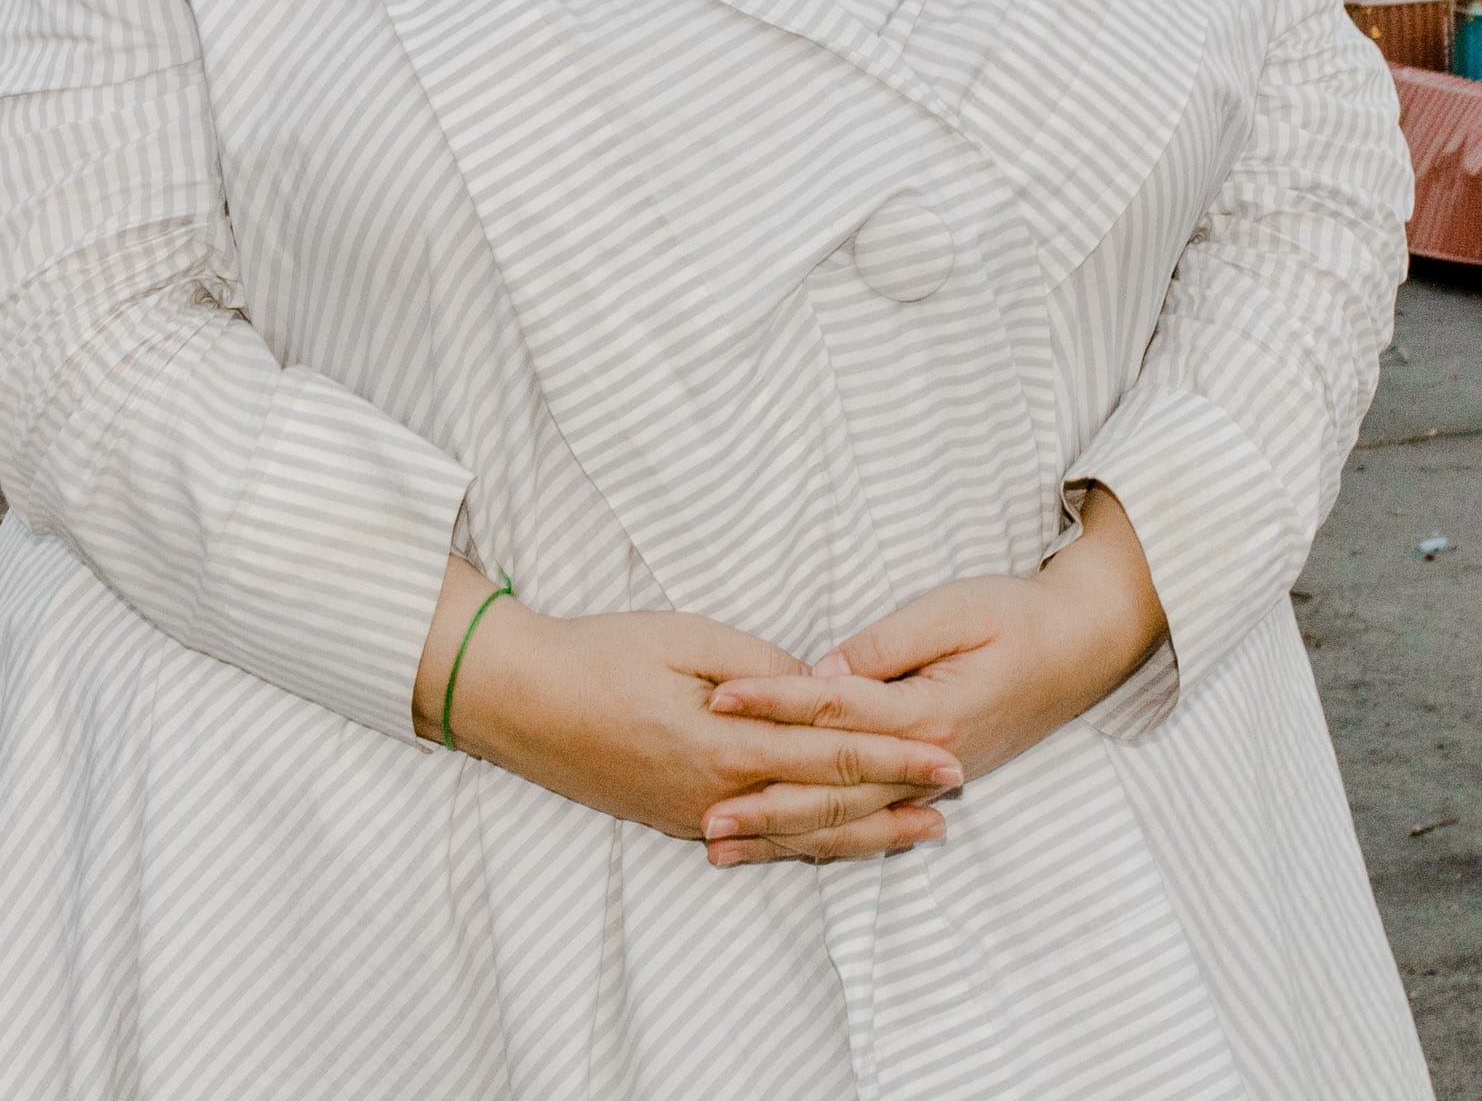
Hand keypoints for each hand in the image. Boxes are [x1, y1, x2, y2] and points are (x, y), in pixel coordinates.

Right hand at [414, 561, 962, 860]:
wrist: (524, 701)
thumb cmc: (603, 655)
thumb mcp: (687, 639)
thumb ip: (762, 669)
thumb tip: (820, 689)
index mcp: (728, 746)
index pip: (833, 757)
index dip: (896, 757)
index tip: (949, 753)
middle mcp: (721, 794)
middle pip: (828, 805)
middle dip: (898, 797)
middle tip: (957, 790)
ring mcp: (700, 815)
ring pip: (801, 834)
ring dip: (865, 831)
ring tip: (918, 829)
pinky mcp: (681, 819)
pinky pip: (763, 838)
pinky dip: (811, 842)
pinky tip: (836, 839)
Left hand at [701, 487, 1167, 846]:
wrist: (1082, 645)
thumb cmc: (1016, 615)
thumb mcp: (952, 609)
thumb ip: (886, 645)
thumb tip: (824, 674)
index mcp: (928, 713)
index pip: (833, 714)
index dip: (771, 704)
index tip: (717, 700)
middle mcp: (928, 761)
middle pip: (832, 791)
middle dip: (763, 803)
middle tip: (701, 817)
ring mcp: (931, 780)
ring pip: (846, 819)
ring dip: (783, 835)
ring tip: (723, 848)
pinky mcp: (932, 782)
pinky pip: (868, 821)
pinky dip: (822, 837)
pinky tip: (783, 846)